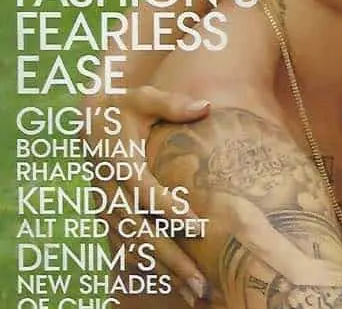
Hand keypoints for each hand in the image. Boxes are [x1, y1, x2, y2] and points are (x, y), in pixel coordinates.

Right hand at [84, 86, 211, 303]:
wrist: (89, 123)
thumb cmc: (123, 108)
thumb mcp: (143, 98)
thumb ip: (172, 103)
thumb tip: (206, 106)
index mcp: (118, 162)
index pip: (143, 190)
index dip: (167, 207)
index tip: (195, 223)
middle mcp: (110, 192)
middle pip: (140, 231)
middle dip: (170, 257)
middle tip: (200, 280)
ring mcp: (108, 209)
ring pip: (135, 248)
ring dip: (164, 271)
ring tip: (195, 293)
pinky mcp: (110, 218)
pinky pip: (128, 249)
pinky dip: (150, 269)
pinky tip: (175, 285)